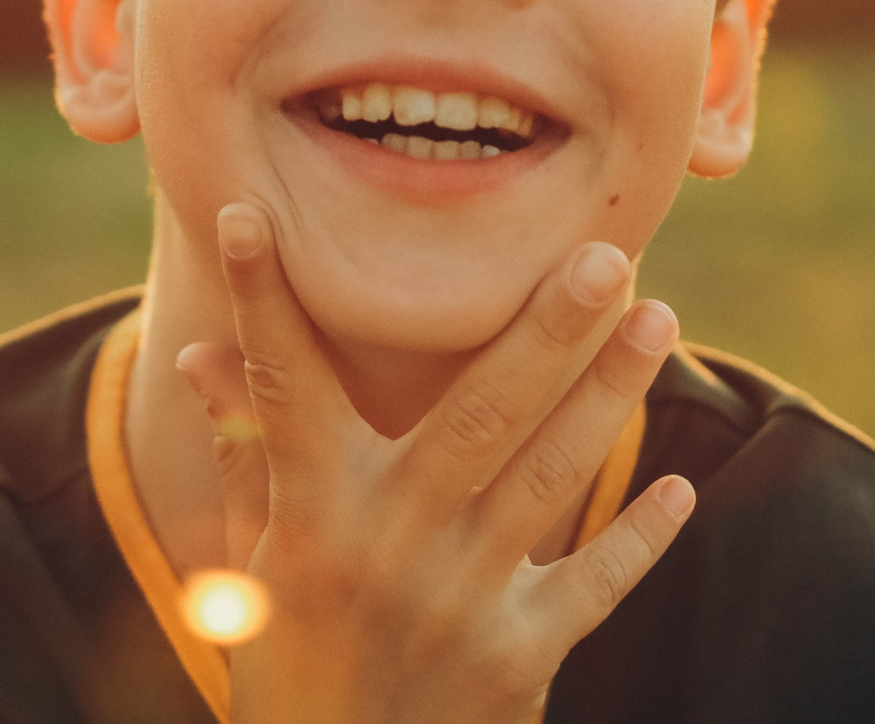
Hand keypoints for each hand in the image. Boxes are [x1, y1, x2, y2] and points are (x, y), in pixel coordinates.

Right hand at [175, 205, 692, 723]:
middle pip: (477, 415)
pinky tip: (680, 485)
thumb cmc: (289, 663)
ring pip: (550, 477)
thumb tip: (194, 356)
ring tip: (657, 317)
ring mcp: (461, 605)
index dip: (261, 300)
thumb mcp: (255, 564)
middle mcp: (387, 548)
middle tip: (605, 253)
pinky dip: (639, 537)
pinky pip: (592, 584)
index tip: (249, 211)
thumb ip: (245, 455)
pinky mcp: (518, 661)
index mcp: (309, 516)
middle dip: (545, 330)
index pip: (281, 384)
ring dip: (610, 392)